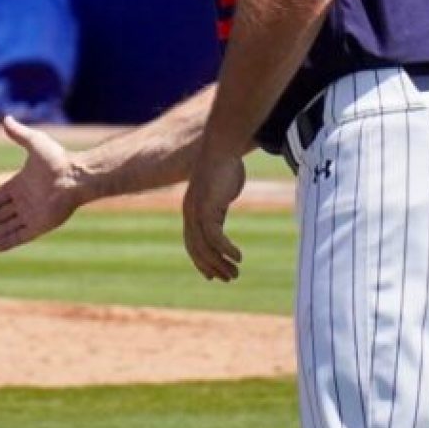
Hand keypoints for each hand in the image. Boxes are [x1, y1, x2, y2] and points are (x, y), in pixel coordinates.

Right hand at [0, 116, 83, 250]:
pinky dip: (8, 241)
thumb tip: (6, 118)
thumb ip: (19, 134)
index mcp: (21, 183)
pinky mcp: (39, 225)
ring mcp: (32, 214)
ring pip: (7, 226)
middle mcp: (25, 200)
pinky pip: (20, 236)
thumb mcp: (35, 142)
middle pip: (0, 213)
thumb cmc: (57, 159)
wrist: (76, 176)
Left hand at [182, 152, 244, 281]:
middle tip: (229, 278)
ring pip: (205, 247)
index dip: (201, 262)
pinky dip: (225, 250)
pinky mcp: (206, 208)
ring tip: (235, 273)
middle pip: (196, 250)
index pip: (192, 244)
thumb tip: (222, 210)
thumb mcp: (219, 191)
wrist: (221, 148)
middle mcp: (190, 213)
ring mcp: (196, 211)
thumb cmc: (224, 166)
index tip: (213, 275)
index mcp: (191, 211)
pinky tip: (238, 257)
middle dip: (212, 267)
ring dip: (220, 263)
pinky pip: (214, 237)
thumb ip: (217, 205)